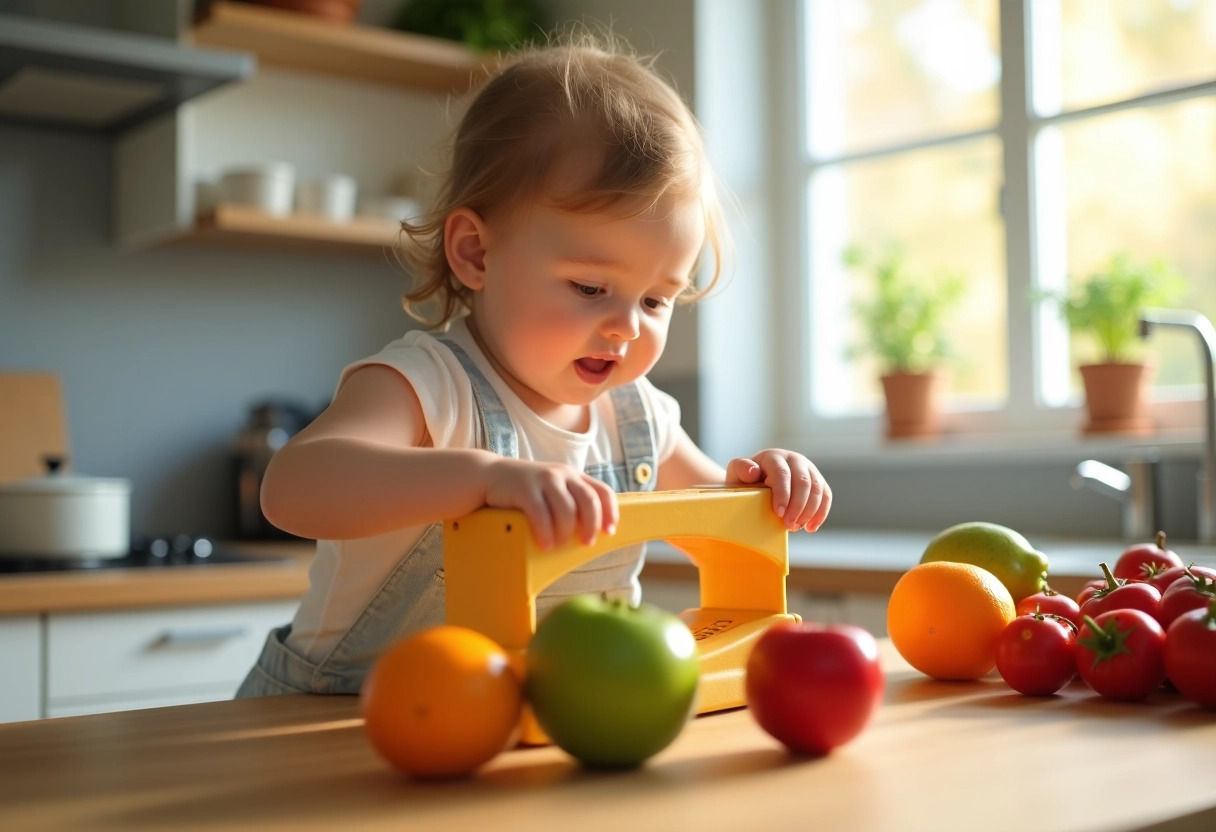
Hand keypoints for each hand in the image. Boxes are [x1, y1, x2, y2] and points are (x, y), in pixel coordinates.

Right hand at [482, 459, 618, 548]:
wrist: (488, 476)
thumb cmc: (524, 491)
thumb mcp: (550, 491)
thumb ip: (569, 502)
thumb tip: (590, 532)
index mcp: (572, 476)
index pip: (602, 491)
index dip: (610, 512)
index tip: (610, 532)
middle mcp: (562, 474)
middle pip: (589, 501)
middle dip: (591, 525)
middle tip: (586, 543)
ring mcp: (543, 479)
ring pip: (566, 511)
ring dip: (565, 533)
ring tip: (556, 546)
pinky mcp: (524, 488)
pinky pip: (541, 515)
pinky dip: (545, 533)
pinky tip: (544, 544)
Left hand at [726, 449, 830, 531]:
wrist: (755, 483)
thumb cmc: (744, 481)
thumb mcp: (736, 474)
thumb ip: (740, 469)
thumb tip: (753, 471)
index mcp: (773, 457)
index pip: (782, 473)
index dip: (782, 493)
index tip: (778, 513)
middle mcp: (794, 459)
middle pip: (803, 482)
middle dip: (797, 506)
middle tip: (788, 526)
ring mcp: (808, 469)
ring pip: (817, 489)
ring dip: (809, 511)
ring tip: (796, 527)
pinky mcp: (817, 481)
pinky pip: (826, 495)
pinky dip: (821, 513)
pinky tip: (811, 528)